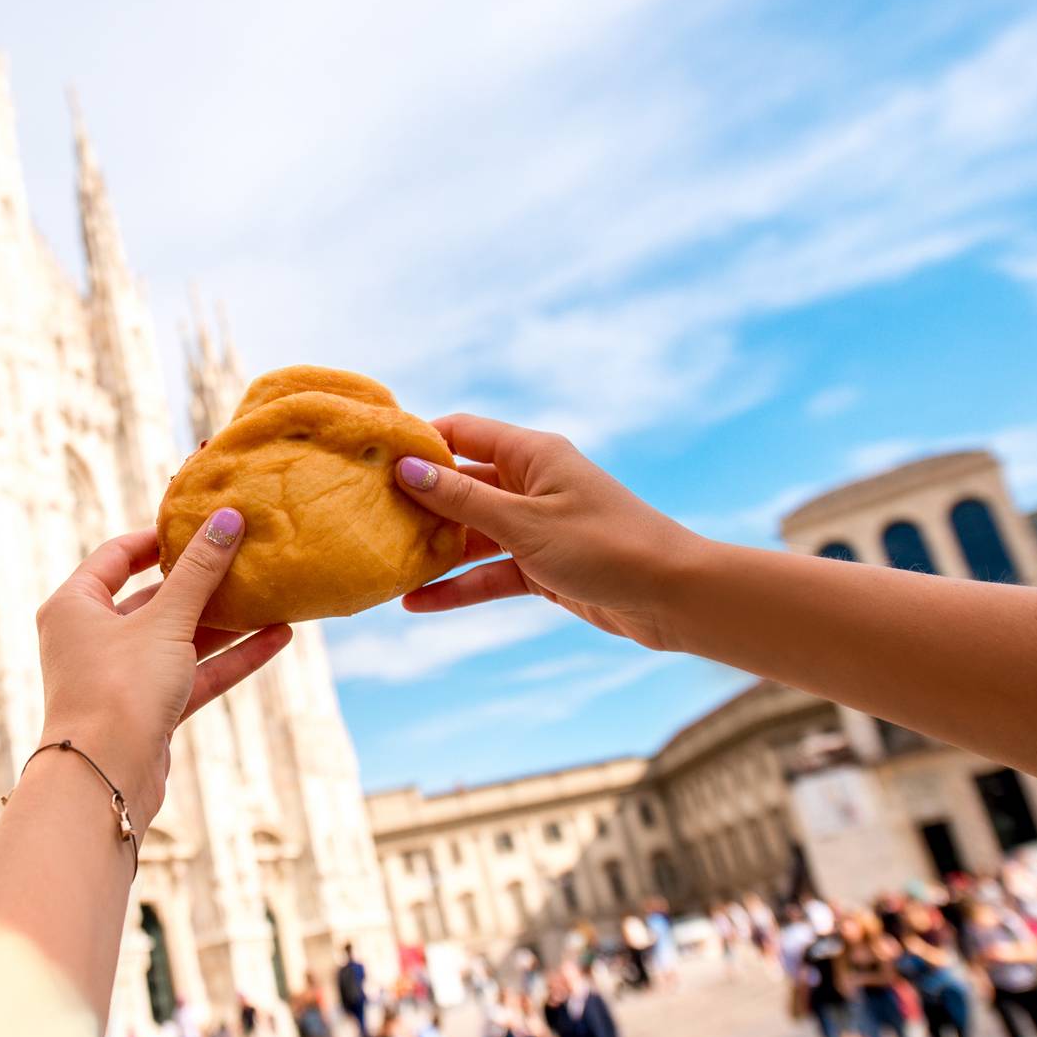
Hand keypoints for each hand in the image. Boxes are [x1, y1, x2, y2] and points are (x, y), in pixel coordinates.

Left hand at [35, 515, 291, 825]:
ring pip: (179, 638)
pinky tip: (277, 637)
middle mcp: (92, 638)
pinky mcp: (149, 710)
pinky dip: (230, 657)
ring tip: (273, 594)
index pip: (117, 555)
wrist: (105, 778)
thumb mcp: (165, 620)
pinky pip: (194, 673)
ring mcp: (121, 676)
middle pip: (153, 598)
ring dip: (225, 620)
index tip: (202, 523)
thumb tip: (229, 518)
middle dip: (203, 581)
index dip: (160, 538)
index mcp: (74, 605)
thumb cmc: (120, 687)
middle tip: (246, 555)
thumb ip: (199, 571)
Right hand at [392, 414, 707, 648]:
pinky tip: (417, 602)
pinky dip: (459, 585)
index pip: (461, 433)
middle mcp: (530, 483)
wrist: (673, 597)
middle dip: (415, 503)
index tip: (370, 459)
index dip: (417, 443)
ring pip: (470, 533)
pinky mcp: (542, 566)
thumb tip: (406, 468)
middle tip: (363, 519)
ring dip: (432, 550)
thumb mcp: (525, 523)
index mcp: (531, 454)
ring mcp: (536, 526)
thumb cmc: (607, 546)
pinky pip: (489, 571)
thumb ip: (462, 500)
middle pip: (459, 486)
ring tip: (381, 565)